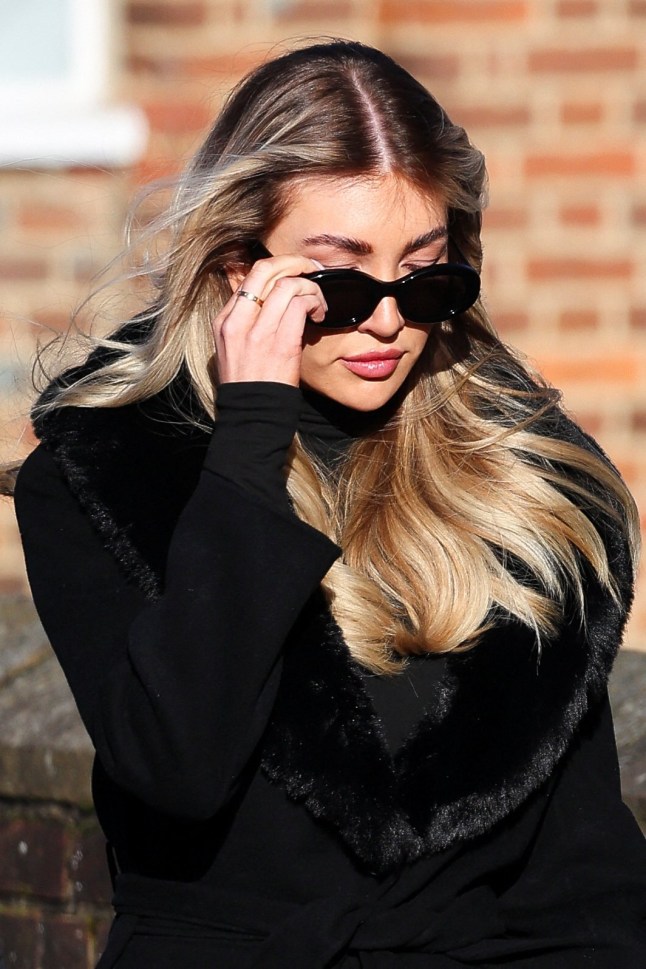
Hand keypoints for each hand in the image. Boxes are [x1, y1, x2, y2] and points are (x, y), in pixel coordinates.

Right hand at [212, 252, 326, 386]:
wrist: (251, 415)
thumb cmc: (251, 384)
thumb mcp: (235, 348)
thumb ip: (248, 321)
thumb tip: (270, 298)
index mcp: (225, 320)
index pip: (250, 276)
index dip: (278, 267)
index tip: (296, 272)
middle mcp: (237, 321)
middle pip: (265, 270)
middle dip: (294, 262)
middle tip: (312, 269)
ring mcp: (257, 332)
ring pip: (287, 284)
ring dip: (310, 287)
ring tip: (318, 302)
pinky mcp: (279, 343)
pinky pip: (300, 305)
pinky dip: (315, 302)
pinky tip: (320, 315)